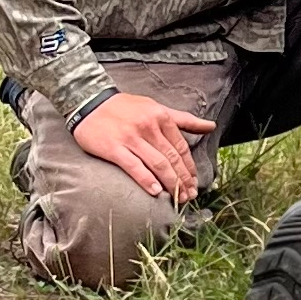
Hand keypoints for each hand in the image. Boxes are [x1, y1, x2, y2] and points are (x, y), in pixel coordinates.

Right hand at [72, 91, 215, 204]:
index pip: (181, 147)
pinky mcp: (114, 148)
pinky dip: (147, 180)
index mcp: (161, 116)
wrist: (89, 102)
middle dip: (184, 179)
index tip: (195, 182)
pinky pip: (134, 167)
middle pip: (172, 158)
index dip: (190, 167)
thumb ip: (183, 119)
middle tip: (190, 195)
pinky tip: (156, 192)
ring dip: (171, 183)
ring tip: (178, 197)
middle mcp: (149, 127)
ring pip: (157, 164)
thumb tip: (211, 126)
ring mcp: (131, 138)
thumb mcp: (156, 107)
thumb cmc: (125, 107)